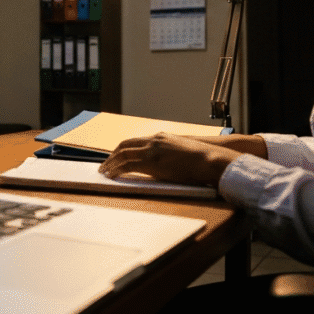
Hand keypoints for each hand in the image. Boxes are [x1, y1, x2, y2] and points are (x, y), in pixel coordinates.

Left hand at [97, 132, 248, 186]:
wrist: (209, 159)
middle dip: (112, 155)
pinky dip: (116, 170)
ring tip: (103, 172)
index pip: (135, 141)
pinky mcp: (151, 161)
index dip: (123, 149)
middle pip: (124, 145)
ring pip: (122, 154)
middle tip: (105, 165)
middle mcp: (154, 140)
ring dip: (110, 163)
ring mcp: (152, 150)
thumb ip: (171, 156)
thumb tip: (165, 166)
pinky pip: (128, 165)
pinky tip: (111, 176)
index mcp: (161, 137)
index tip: (115, 157)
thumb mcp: (183, 152)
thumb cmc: (202, 160)